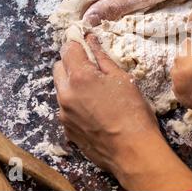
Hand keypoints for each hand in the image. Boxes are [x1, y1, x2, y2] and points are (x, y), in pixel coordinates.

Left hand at [53, 35, 191, 190]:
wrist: (132, 151)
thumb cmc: (133, 111)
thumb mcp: (122, 79)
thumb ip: (102, 57)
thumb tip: (91, 39)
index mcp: (79, 77)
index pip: (68, 48)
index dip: (77, 43)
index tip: (87, 44)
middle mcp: (65, 94)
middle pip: (59, 67)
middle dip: (72, 63)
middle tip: (94, 69)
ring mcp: (63, 113)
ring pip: (61, 88)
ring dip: (72, 84)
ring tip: (96, 93)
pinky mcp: (66, 129)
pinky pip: (65, 108)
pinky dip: (75, 104)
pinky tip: (94, 111)